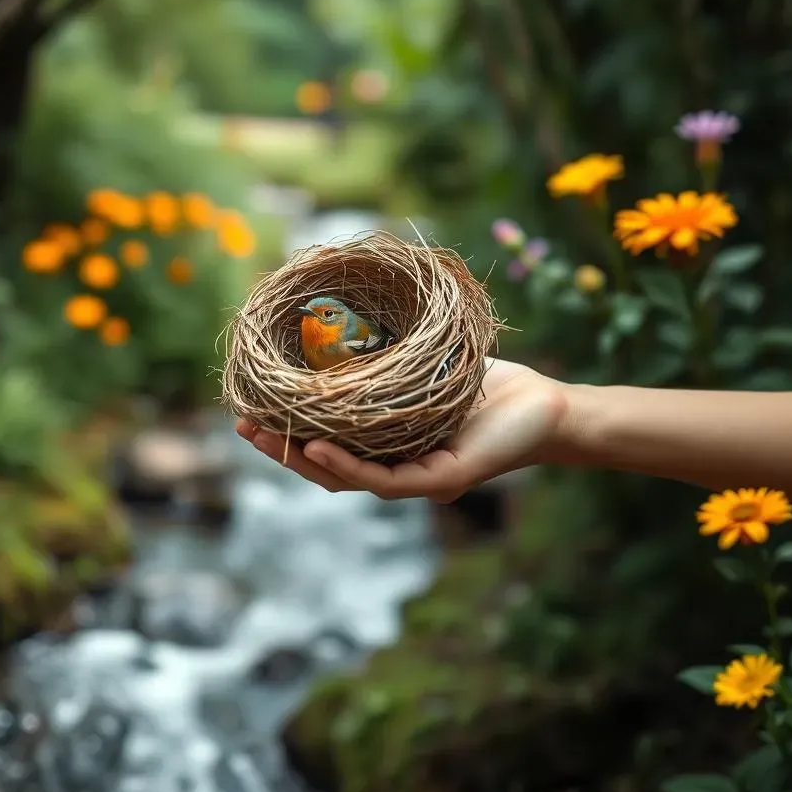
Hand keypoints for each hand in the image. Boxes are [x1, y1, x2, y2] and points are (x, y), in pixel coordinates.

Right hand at [235, 358, 570, 501]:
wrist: (548, 405)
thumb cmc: (486, 382)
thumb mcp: (425, 362)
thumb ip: (386, 354)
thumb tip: (338, 310)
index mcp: (386, 444)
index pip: (326, 445)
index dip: (286, 432)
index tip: (250, 409)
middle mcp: (395, 468)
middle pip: (325, 468)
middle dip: (281, 449)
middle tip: (243, 426)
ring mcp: (416, 480)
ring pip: (346, 479)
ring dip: (301, 460)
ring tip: (266, 436)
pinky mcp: (442, 481)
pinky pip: (385, 479)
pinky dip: (347, 465)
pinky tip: (318, 447)